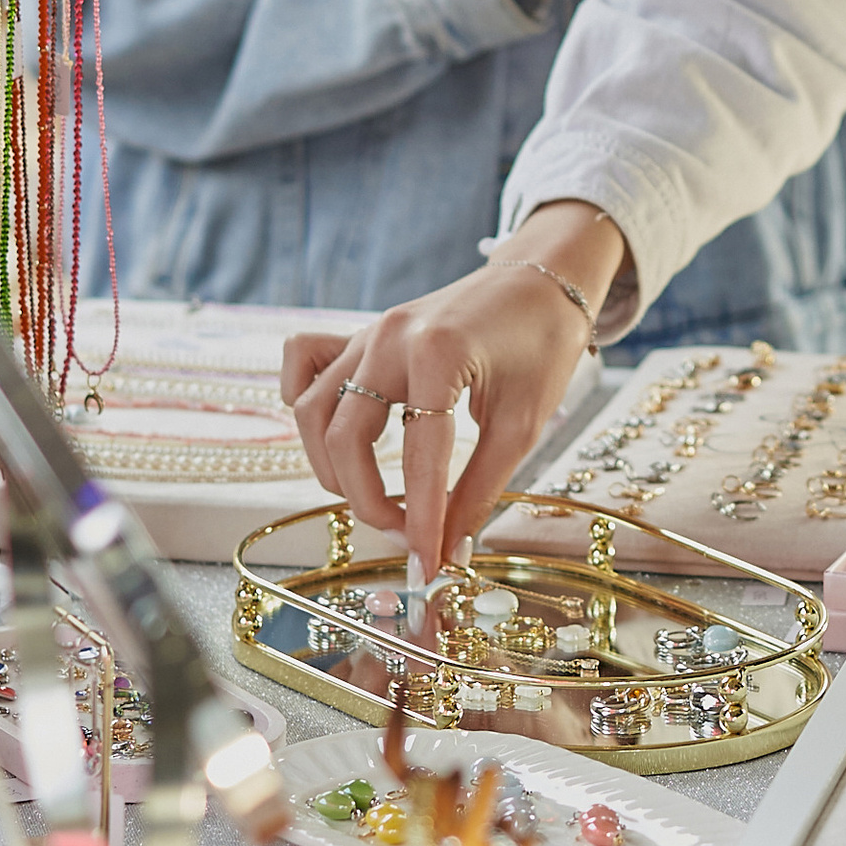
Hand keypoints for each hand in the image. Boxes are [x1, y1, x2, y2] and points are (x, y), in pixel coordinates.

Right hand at [282, 201, 630, 575]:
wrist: (541, 278)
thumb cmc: (542, 343)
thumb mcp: (524, 422)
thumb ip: (480, 487)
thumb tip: (449, 549)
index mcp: (438, 354)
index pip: (417, 458)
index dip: (421, 521)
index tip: (428, 567)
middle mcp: (388, 338)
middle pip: (343, 439)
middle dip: (368, 502)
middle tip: (409, 537)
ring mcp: (366, 332)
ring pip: (313, 412)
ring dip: (335, 469)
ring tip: (382, 501)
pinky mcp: (359, 333)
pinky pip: (303, 363)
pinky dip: (305, 403)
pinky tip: (333, 433)